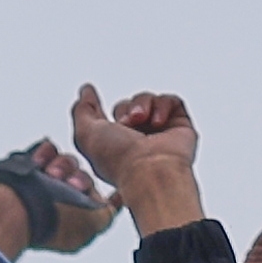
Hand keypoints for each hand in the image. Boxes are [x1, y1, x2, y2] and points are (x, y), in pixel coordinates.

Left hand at [65, 87, 201, 240]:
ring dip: (142, 104)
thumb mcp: (86, 134)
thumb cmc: (120, 160)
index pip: (108, 118)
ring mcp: (160, 135)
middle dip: (126, 108)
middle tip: (127, 123)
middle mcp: (138, 142)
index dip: (99, 105)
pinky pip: (171, 101)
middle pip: (129, 106)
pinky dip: (163, 106)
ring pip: (149, 100)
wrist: (151, 170)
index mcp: (115, 146)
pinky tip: (158, 122)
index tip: (91, 93)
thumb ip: (81, 110)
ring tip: (141, 120)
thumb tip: (86, 92)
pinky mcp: (180, 128)